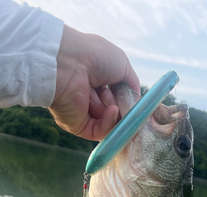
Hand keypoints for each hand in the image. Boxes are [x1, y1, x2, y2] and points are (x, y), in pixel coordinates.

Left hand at [49, 25, 139, 141]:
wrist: (69, 62)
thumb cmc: (95, 56)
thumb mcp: (123, 65)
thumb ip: (132, 84)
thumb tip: (137, 101)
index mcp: (96, 81)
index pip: (117, 99)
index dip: (127, 102)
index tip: (137, 104)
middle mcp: (89, 97)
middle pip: (115, 113)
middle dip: (122, 108)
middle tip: (123, 100)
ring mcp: (83, 113)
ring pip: (109, 124)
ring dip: (115, 112)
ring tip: (112, 101)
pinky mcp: (78, 126)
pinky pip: (99, 131)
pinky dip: (109, 123)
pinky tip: (112, 110)